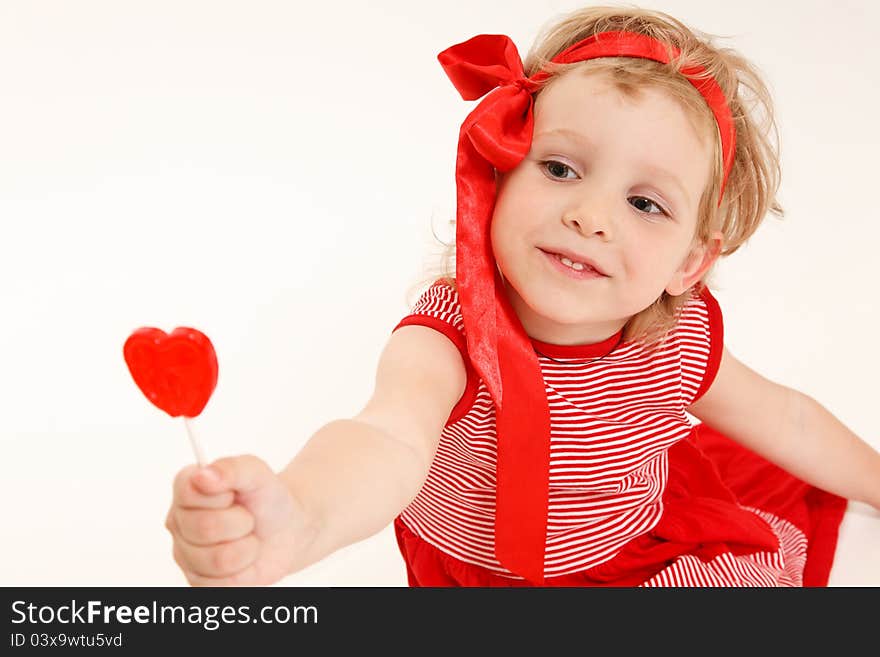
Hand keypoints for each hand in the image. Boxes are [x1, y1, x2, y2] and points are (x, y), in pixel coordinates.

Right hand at [165, 455, 313, 585]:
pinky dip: (244, 573)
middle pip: (204, 529)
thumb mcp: (258, 473)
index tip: (234, 494)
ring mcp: (185, 554)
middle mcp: (179, 521)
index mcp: (186, 488)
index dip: (222, 496)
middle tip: (248, 519)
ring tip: (248, 539)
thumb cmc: (268, 498)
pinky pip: (219, 585)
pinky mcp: (198, 581)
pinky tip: (244, 560)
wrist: (288, 529)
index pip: (189, 494)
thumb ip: (232, 468)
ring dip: (246, 549)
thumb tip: (203, 475)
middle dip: (240, 523)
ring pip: (215, 560)